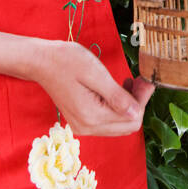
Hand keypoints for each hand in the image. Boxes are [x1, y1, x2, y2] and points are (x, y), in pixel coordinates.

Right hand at [36, 40, 152, 135]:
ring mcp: (83, 126)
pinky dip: (116, 108)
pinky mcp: (81, 121)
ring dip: (128, 106)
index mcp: (92, 116)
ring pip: (119, 125)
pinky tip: (116, 90)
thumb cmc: (66, 61)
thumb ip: (116, 96)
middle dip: (138, 104)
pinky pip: (107, 122)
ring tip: (128, 83)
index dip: (143, 100)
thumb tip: (136, 112)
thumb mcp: (95, 73)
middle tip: (140, 80)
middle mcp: (87, 127)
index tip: (147, 80)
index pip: (131, 119)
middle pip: (127, 126)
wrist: (40, 61)